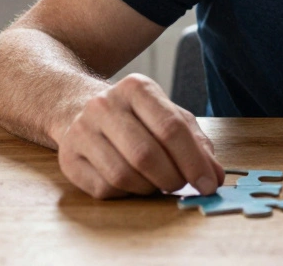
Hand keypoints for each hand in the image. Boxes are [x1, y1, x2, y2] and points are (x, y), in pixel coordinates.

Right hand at [54, 73, 224, 198]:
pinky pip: (104, 188)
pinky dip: (126, 194)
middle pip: (146, 154)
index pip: (171, 128)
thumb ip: (196, 143)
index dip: (194, 161)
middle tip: (182, 185)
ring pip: (123, 175)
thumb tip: (215, 177)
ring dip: (149, 187)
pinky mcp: (68, 158)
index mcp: (136, 88)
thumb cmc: (135, 116)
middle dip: (172, 177)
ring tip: (156, 181)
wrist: (77, 107)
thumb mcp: (168, 115)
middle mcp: (105, 105)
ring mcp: (82, 131)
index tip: (209, 184)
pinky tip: (132, 183)